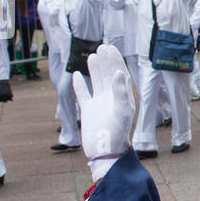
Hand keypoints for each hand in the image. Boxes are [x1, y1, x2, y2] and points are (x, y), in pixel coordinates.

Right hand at [73, 44, 134, 179]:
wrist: (105, 152)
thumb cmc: (116, 134)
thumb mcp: (121, 111)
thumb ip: (120, 91)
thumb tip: (118, 72)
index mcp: (123, 97)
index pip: (120, 74)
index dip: (115, 61)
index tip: (109, 49)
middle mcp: (112, 99)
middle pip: (109, 75)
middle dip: (106, 62)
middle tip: (101, 47)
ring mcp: (100, 105)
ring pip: (97, 82)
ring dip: (95, 70)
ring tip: (92, 56)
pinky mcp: (89, 111)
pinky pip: (84, 95)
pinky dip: (80, 85)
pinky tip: (76, 75)